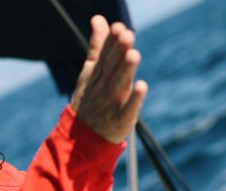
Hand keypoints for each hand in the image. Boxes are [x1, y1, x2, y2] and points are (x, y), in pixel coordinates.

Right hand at [70, 15, 147, 143]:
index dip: (111, 42)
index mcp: (97, 75)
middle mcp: (104, 87)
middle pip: (112, 68)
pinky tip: (142, 86)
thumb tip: (98, 19)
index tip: (119, 27)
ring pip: (119, 85)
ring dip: (126, 70)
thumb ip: (98, 46)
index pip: (104, 56)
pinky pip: (128, 109)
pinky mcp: (120, 120)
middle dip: (118, 52)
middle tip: (127, 36)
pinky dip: (134, 99)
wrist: (83, 136)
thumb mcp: (90, 72)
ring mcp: (111, 104)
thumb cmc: (90, 99)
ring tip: (134, 55)